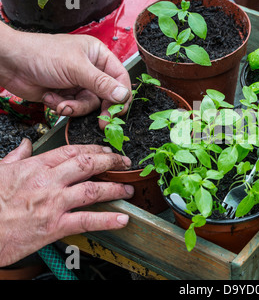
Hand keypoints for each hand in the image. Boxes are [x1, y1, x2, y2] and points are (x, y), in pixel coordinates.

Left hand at [0, 22, 131, 127]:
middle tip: (102, 123)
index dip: (122, 95)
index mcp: (98, 55)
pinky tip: (51, 98)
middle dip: (99, 108)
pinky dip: (63, 106)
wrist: (10, 63)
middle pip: (107, 95)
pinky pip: (75, 108)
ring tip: (62, 104)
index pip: (120, 77)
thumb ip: (102, 84)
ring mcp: (79, 82)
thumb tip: (123, 95)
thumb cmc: (41, 54)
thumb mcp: (76, 68)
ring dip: (76, 107)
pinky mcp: (67, 94)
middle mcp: (91, 69)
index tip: (118, 111)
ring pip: (90, 104)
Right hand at [0, 139, 133, 266]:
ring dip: (116, 188)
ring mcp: (53, 203)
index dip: (94, 149)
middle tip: (124, 164)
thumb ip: (15, 157)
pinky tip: (123, 218)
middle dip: (111, 162)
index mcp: (35, 167)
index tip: (106, 151)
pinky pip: (87, 220)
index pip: (71, 151)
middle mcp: (47, 182)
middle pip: (87, 164)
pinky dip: (108, 220)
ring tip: (129, 188)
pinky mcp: (54, 226)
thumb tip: (25, 145)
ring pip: (93, 190)